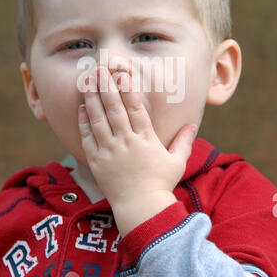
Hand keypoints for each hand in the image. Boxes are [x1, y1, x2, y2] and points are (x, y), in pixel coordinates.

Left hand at [78, 65, 196, 235]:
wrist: (140, 209)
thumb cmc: (161, 184)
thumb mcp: (177, 162)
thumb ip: (184, 141)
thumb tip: (193, 124)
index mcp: (145, 139)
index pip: (135, 108)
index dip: (128, 89)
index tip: (122, 73)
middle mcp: (125, 142)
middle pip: (114, 108)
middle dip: (106, 86)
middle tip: (100, 68)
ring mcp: (108, 151)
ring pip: (98, 119)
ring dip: (92, 98)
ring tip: (88, 80)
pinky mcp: (96, 161)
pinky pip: (87, 137)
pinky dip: (84, 122)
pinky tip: (82, 107)